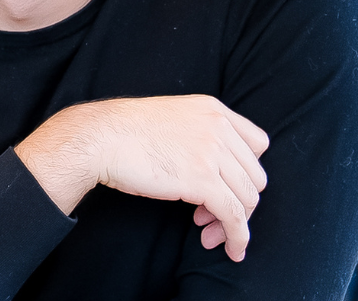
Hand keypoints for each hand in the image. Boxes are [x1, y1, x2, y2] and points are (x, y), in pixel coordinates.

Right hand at [15, 95, 268, 260]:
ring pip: (247, 198)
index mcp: (214, 109)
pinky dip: (238, 236)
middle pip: (255, 176)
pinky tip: (231, 248)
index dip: (245, 171)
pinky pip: (234, 215)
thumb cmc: (124, 132)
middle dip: (239, 202)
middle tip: (211, 217)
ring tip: (210, 235)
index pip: (258, 144)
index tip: (226, 187)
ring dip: (235, 223)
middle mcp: (219, 127)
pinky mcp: (202, 180)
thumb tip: (212, 169)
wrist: (99, 137)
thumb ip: (198, 133)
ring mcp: (213, 153)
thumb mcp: (173, 118)